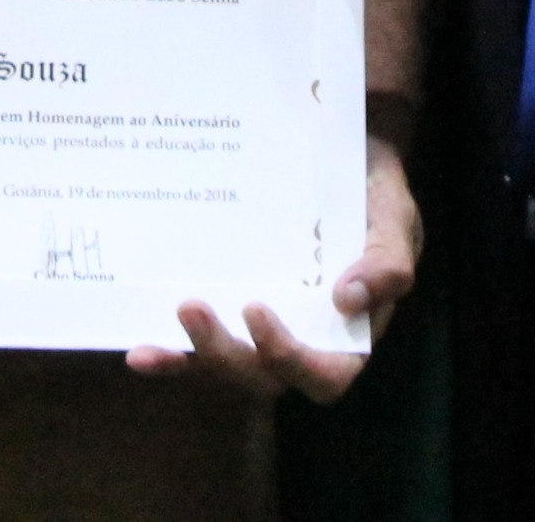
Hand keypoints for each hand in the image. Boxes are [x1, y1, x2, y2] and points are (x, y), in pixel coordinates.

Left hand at [128, 132, 415, 400]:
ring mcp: (259, 329)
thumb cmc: (373, 194)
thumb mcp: (394, 218)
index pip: (324, 375)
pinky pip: (198, 344)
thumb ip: (387, 261)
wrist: (339, 156)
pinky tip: (139, 349)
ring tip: (171, 315)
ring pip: (226, 367)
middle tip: (193, 307)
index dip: (288, 358)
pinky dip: (170, 354)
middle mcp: (300, 340)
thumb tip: (349, 299)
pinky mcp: (228, 310)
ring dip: (193, 354)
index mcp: (347, 334)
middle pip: (262, 379)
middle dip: (225, 355)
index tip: (257, 310)